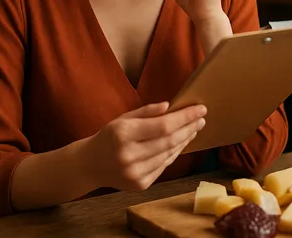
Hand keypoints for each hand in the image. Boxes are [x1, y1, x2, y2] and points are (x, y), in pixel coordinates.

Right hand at [85, 102, 206, 190]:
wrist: (90, 165)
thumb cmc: (109, 137)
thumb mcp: (123, 118)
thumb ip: (146, 111)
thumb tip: (169, 106)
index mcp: (123, 134)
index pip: (163, 125)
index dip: (184, 117)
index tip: (200, 109)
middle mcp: (129, 155)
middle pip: (169, 141)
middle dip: (189, 128)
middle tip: (201, 118)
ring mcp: (135, 173)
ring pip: (169, 154)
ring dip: (185, 140)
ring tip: (194, 129)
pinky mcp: (140, 185)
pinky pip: (164, 166)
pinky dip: (174, 153)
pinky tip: (181, 143)